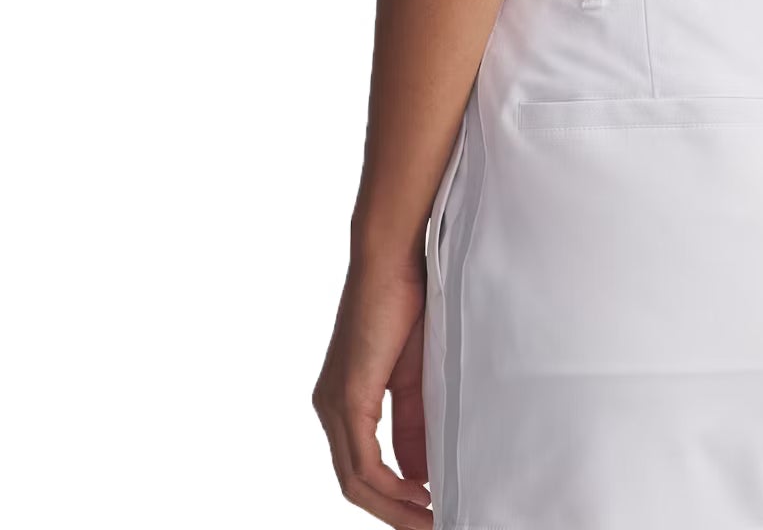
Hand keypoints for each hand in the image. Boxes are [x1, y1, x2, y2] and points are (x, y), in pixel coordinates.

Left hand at [313, 258, 431, 526]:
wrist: (395, 258)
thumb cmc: (409, 303)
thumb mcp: (417, 374)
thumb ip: (414, 422)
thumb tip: (422, 471)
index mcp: (345, 400)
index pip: (362, 467)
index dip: (393, 497)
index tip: (428, 509)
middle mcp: (331, 408)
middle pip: (355, 484)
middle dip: (394, 512)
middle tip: (431, 524)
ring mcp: (334, 404)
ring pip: (355, 481)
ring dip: (393, 507)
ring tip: (430, 520)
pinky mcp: (347, 398)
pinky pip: (361, 462)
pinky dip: (389, 486)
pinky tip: (417, 494)